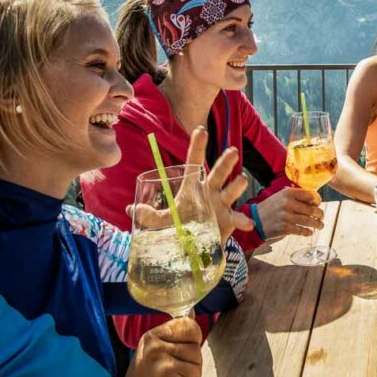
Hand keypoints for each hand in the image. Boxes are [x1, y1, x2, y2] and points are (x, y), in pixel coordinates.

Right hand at [114, 317, 203, 376]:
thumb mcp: (149, 355)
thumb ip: (170, 338)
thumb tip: (193, 315)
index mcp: (150, 337)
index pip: (189, 326)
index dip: (190, 341)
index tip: (175, 355)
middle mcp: (158, 349)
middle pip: (196, 348)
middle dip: (189, 364)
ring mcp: (167, 368)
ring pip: (198, 367)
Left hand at [126, 127, 254, 239]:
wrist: (195, 246)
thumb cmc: (180, 225)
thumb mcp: (163, 220)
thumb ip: (149, 215)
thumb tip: (130, 209)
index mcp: (192, 186)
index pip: (194, 162)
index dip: (197, 146)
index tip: (201, 130)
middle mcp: (210, 191)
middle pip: (218, 172)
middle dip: (226, 162)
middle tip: (232, 151)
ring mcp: (221, 205)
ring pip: (231, 190)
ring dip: (237, 185)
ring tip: (241, 180)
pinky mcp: (228, 220)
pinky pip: (237, 219)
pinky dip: (242, 220)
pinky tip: (247, 223)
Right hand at [252, 186, 324, 237]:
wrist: (255, 219)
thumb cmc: (270, 207)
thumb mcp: (281, 196)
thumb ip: (295, 195)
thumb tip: (314, 198)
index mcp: (288, 193)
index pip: (310, 195)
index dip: (318, 201)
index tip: (319, 204)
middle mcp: (288, 203)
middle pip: (312, 209)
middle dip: (320, 214)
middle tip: (322, 216)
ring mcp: (286, 216)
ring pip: (309, 221)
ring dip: (317, 224)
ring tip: (320, 225)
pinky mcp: (284, 228)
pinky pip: (301, 230)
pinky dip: (308, 232)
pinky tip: (310, 232)